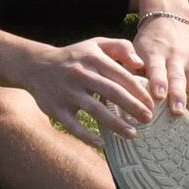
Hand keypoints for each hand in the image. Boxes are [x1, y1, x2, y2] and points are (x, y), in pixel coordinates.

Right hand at [32, 34, 155, 132]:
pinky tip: (101, 143)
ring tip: (132, 134)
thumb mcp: (96, 44)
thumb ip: (121, 48)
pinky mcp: (56, 108)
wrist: (35, 65)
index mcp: (93, 59)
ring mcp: (67, 92)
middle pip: (112, 92)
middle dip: (133, 107)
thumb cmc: (75, 57)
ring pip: (95, 110)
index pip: (122, 76)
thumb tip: (140, 64)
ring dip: (115, 124)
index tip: (152, 105)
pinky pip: (73, 125)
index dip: (139, 92)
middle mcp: (80, 74)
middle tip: (148, 119)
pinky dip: (86, 136)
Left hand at [132, 12, 188, 121]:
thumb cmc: (148, 42)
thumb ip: (132, 69)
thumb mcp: (135, 48)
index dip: (159, 81)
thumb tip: (124, 96)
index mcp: (156, 51)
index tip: (158, 97)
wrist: (170, 19)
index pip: (157, 68)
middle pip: (179, 77)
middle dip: (179, 95)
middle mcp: (177, 55)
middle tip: (178, 113)